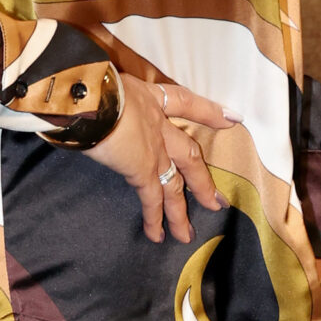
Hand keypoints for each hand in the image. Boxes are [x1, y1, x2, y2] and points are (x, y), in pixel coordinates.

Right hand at [82, 75, 236, 242]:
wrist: (89, 96)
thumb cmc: (90, 84)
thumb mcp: (104, 84)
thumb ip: (106, 97)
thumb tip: (91, 107)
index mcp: (149, 97)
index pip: (185, 102)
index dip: (208, 111)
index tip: (231, 119)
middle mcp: (157, 123)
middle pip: (189, 154)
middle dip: (202, 181)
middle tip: (217, 202)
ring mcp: (154, 148)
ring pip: (175, 184)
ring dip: (180, 212)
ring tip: (186, 235)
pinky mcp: (142, 169)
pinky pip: (152, 199)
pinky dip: (155, 219)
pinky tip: (158, 236)